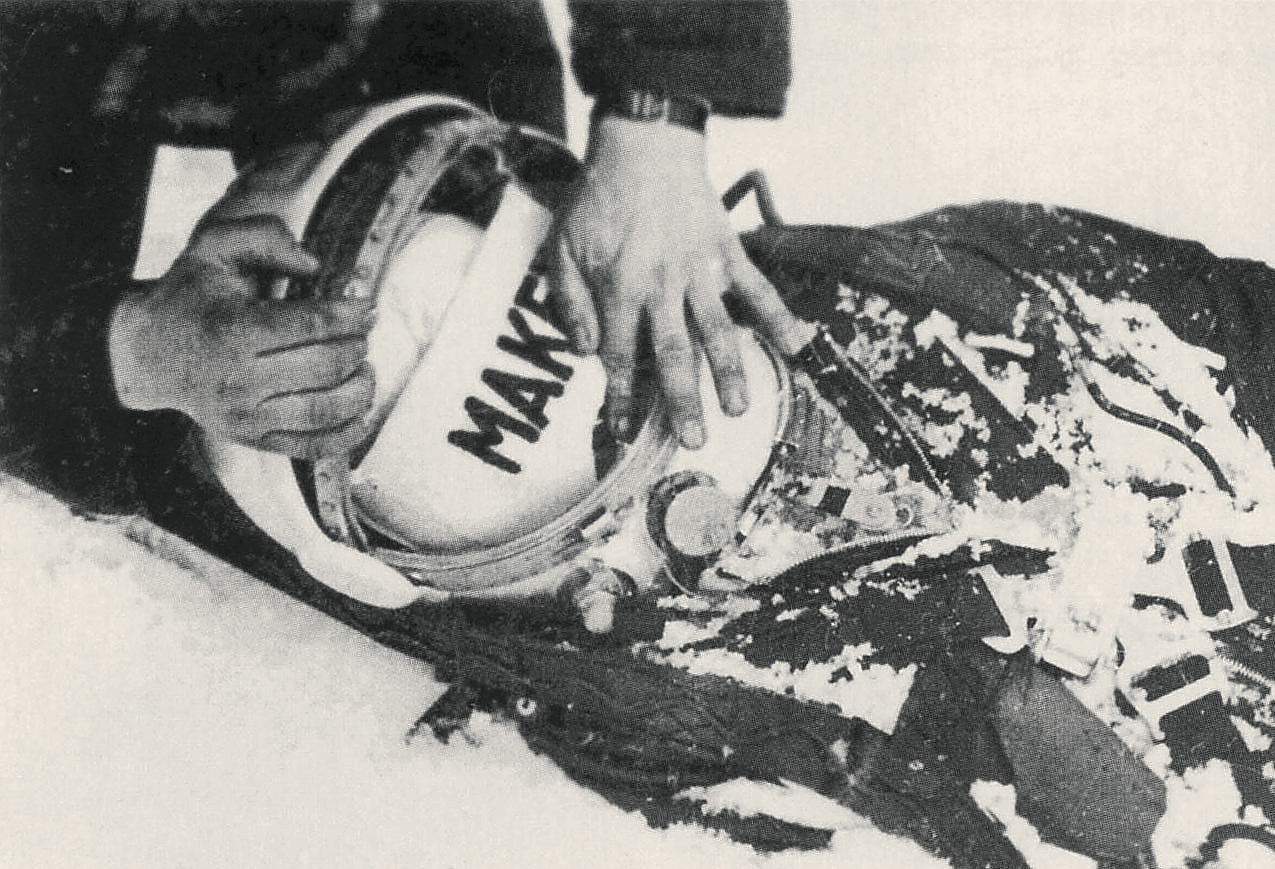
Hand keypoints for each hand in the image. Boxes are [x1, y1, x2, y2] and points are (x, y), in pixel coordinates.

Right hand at [110, 215, 375, 458]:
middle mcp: (238, 380)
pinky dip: (347, 435)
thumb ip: (266, 237)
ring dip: (360, 389)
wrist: (147, 352)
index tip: (367, 306)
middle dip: (357, 347)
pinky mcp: (251, 439)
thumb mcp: (216, 248)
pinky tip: (363, 413)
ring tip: (366, 368)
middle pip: (325, 367)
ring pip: (325, 410)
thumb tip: (315, 264)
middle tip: (363, 333)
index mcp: (232, 330)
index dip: (351, 315)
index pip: (311, 325)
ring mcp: (245, 416)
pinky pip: (311, 446)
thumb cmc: (191, 295)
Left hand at [553, 115, 805, 448]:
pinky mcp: (728, 252)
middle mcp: (663, 286)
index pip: (619, 355)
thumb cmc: (599, 198)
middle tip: (692, 440)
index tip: (623, 432)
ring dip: (729, 372)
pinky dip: (779, 316)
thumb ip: (569, 302)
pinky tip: (799, 344)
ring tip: (738, 409)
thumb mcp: (563, 248)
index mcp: (620, 288)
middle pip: (674, 354)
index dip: (620, 397)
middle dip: (682, 401)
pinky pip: (758, 288)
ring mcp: (700, 270)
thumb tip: (585, 351)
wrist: (643, 144)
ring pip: (718, 330)